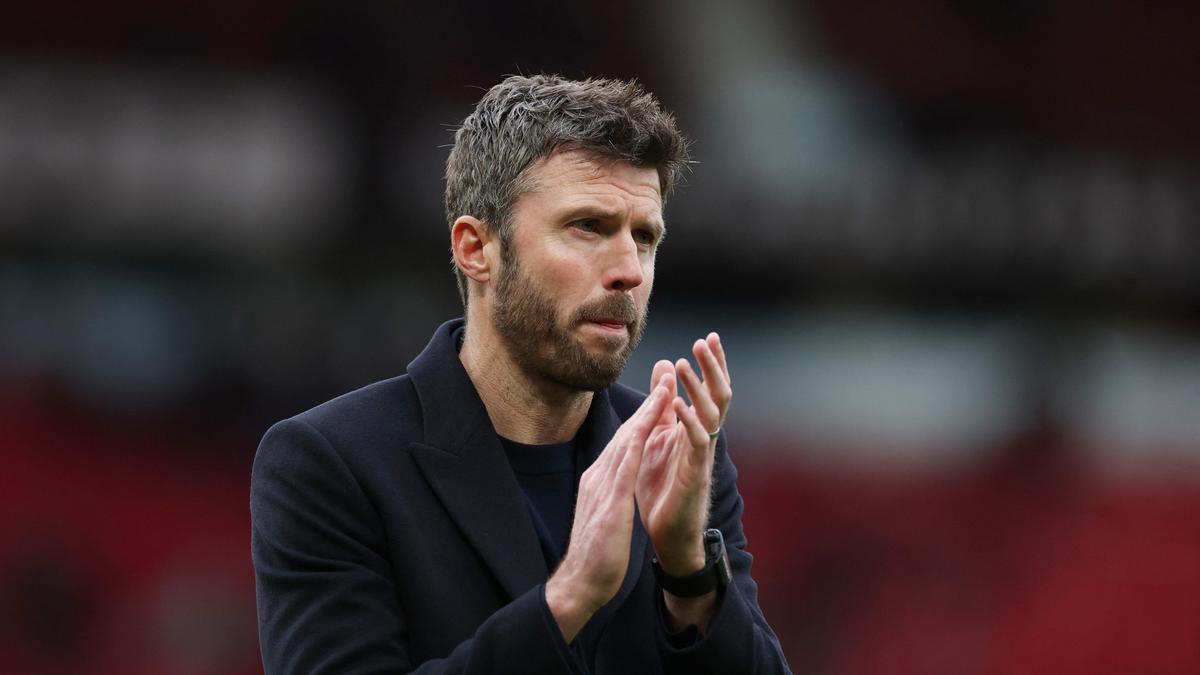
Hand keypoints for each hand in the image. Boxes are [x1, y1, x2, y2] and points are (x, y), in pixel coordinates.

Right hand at [545, 383, 670, 642]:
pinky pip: (626, 462)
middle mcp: (599, 475)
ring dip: (648, 410)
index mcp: (600, 480)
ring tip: (666, 385)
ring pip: (627, 438)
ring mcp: (602, 485)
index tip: (661, 394)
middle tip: (667, 374)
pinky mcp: (610, 499)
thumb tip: (620, 484)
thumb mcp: (607, 515)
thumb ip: (612, 495)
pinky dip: (639, 437)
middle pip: (626, 431)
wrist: (581, 582)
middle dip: (649, 403)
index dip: (644, 416)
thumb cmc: (596, 554)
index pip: (625, 442)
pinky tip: (651, 422)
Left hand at [636, 333, 731, 576]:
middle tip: (705, 341)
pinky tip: (678, 404)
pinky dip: (688, 421)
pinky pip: (696, 443)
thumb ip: (662, 404)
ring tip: (683, 365)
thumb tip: (665, 364)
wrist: (667, 534)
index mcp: (696, 428)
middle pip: (719, 396)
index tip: (710, 337)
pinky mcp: (694, 474)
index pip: (711, 390)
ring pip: (710, 415)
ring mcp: (701, 456)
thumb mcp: (658, 436)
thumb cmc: (662, 487)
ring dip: (698, 388)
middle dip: (713, 368)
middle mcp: (704, 438)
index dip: (713, 365)